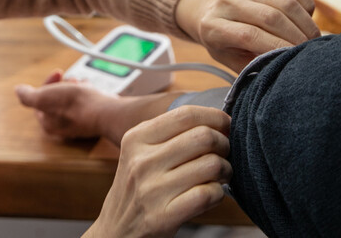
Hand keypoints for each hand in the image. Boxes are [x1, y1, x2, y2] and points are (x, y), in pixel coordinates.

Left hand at [16, 71, 181, 144]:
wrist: (105, 111)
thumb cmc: (75, 105)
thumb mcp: (44, 96)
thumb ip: (28, 95)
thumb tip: (18, 91)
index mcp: (48, 123)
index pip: (41, 99)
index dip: (47, 83)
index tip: (57, 73)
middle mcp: (62, 126)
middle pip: (56, 99)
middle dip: (61, 85)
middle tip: (69, 78)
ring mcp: (78, 123)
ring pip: (71, 100)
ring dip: (73, 87)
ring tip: (80, 82)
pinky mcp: (92, 119)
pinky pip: (85, 103)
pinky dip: (86, 93)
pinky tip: (90, 88)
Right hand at [84, 106, 231, 237]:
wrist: (115, 231)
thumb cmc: (138, 187)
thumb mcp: (139, 152)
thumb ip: (171, 133)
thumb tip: (219, 119)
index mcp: (136, 138)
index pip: (186, 115)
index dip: (215, 117)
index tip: (225, 125)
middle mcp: (142, 162)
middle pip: (203, 137)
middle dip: (224, 143)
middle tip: (225, 152)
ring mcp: (151, 190)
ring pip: (211, 164)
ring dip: (225, 169)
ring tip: (220, 174)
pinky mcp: (162, 217)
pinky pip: (207, 194)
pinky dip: (219, 193)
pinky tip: (212, 193)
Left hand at [175, 0, 319, 71]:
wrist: (214, 11)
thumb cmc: (225, 44)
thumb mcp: (231, 60)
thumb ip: (252, 66)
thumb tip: (281, 69)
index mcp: (214, 26)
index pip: (250, 35)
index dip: (276, 47)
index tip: (295, 58)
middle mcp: (229, 2)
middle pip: (271, 17)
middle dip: (296, 37)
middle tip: (309, 52)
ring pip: (286, 3)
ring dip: (305, 24)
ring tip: (312, 40)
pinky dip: (306, 6)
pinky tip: (307, 21)